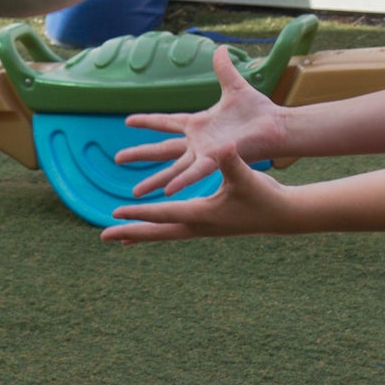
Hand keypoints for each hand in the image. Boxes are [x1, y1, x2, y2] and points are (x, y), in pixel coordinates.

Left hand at [100, 153, 292, 243]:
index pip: (164, 214)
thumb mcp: (246, 176)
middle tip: (104, 236)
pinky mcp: (206, 226)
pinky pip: (174, 228)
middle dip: (131, 233)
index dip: (140, 213)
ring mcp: (201, 228)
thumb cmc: (263, 196)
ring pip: (164, 233)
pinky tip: (150, 227)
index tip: (116, 213)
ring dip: (141, 233)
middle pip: (157, 232)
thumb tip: (224, 146)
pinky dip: (158, 227)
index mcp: (202, 215)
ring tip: (119, 238)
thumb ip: (231, 161)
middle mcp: (198, 226)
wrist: (280, 216)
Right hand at [116, 46, 288, 197]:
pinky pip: (195, 172)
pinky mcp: (216, 160)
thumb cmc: (258, 110)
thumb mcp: (234, 86)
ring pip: (173, 168)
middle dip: (139, 154)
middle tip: (117, 159)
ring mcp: (205, 153)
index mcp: (198, 124)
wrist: (275, 125)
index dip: (147, 121)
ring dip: (154, 180)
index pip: (166, 122)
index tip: (127, 121)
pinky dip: (181, 181)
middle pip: (161, 149)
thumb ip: (223, 70)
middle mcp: (197, 142)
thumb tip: (219, 49)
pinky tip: (167, 192)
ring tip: (134, 193)